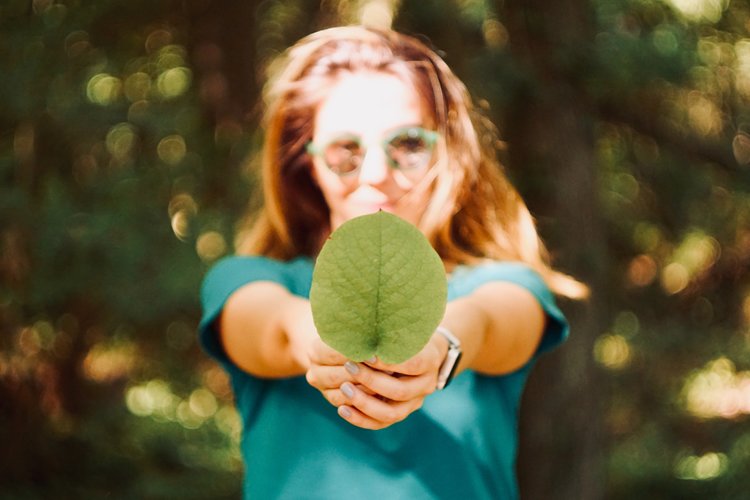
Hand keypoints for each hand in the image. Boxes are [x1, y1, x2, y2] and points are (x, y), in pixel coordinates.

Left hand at [306, 333, 447, 429]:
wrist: (426, 353)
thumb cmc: (408, 334)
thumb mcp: (405, 327)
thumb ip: (389, 330)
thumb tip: (362, 322)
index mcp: (430, 361)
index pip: (411, 364)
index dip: (387, 361)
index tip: (366, 354)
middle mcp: (426, 385)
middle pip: (399, 391)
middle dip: (371, 381)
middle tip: (348, 367)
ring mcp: (414, 402)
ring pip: (390, 413)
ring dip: (364, 403)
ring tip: (343, 389)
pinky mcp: (401, 412)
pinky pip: (381, 424)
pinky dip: (361, 419)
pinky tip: (343, 408)